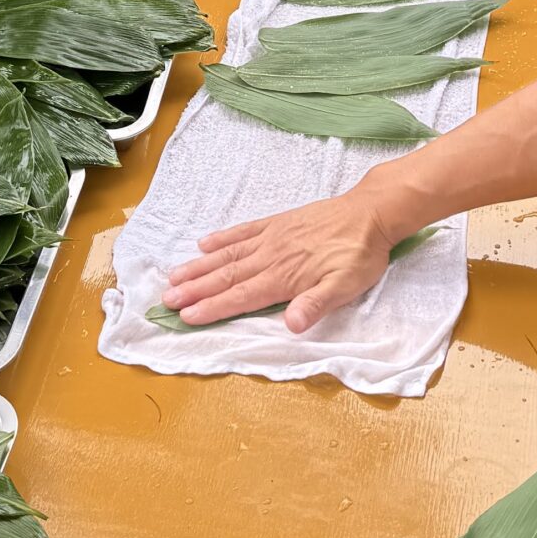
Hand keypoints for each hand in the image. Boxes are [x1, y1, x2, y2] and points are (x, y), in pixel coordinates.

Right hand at [162, 185, 395, 329]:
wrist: (370, 213)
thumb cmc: (360, 255)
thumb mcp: (347, 286)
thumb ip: (316, 304)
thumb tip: (291, 325)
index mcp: (285, 277)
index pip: (242, 296)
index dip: (213, 308)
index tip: (186, 316)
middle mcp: (271, 257)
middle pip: (226, 276)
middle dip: (195, 290)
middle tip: (166, 299)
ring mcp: (272, 237)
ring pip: (228, 255)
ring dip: (199, 267)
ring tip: (174, 275)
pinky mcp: (277, 223)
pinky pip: (243, 231)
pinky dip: (222, 238)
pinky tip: (204, 243)